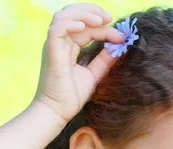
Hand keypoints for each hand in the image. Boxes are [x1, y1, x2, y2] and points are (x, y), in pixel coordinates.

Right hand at [33, 3, 124, 122]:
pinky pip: (57, 29)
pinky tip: (84, 27)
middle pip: (73, 14)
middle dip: (93, 11)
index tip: (121, 36)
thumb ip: (104, 60)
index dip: (104, 28)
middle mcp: (60, 42)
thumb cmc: (71, 97)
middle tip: (110, 18)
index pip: (87, 28)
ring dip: (83, 14)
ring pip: (64, 16)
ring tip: (101, 20)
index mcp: (69, 46)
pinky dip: (70, 23)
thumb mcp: (94, 74)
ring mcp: (54, 45)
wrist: (57, 112)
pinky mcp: (51, 51)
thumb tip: (119, 47)